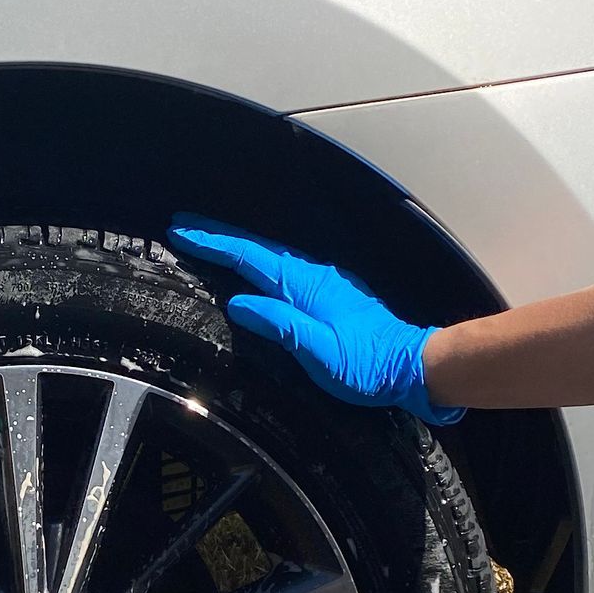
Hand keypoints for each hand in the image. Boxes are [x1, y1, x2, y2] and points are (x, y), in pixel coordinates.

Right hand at [170, 223, 463, 422]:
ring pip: (270, 256)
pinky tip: (252, 268)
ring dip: (237, 246)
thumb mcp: (319, 352)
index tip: (181, 231)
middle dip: (218, 236)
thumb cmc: (367, 365)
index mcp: (304, 286)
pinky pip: (283, 269)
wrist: (411, 366)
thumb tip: (238, 304)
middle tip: (184, 226)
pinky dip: (259, 261)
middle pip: (257, 248)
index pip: (249, 257)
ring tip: (209, 241)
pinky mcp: (330, 293)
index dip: (213, 244)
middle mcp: (313, 275)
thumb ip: (280, 325)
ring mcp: (323, 282)